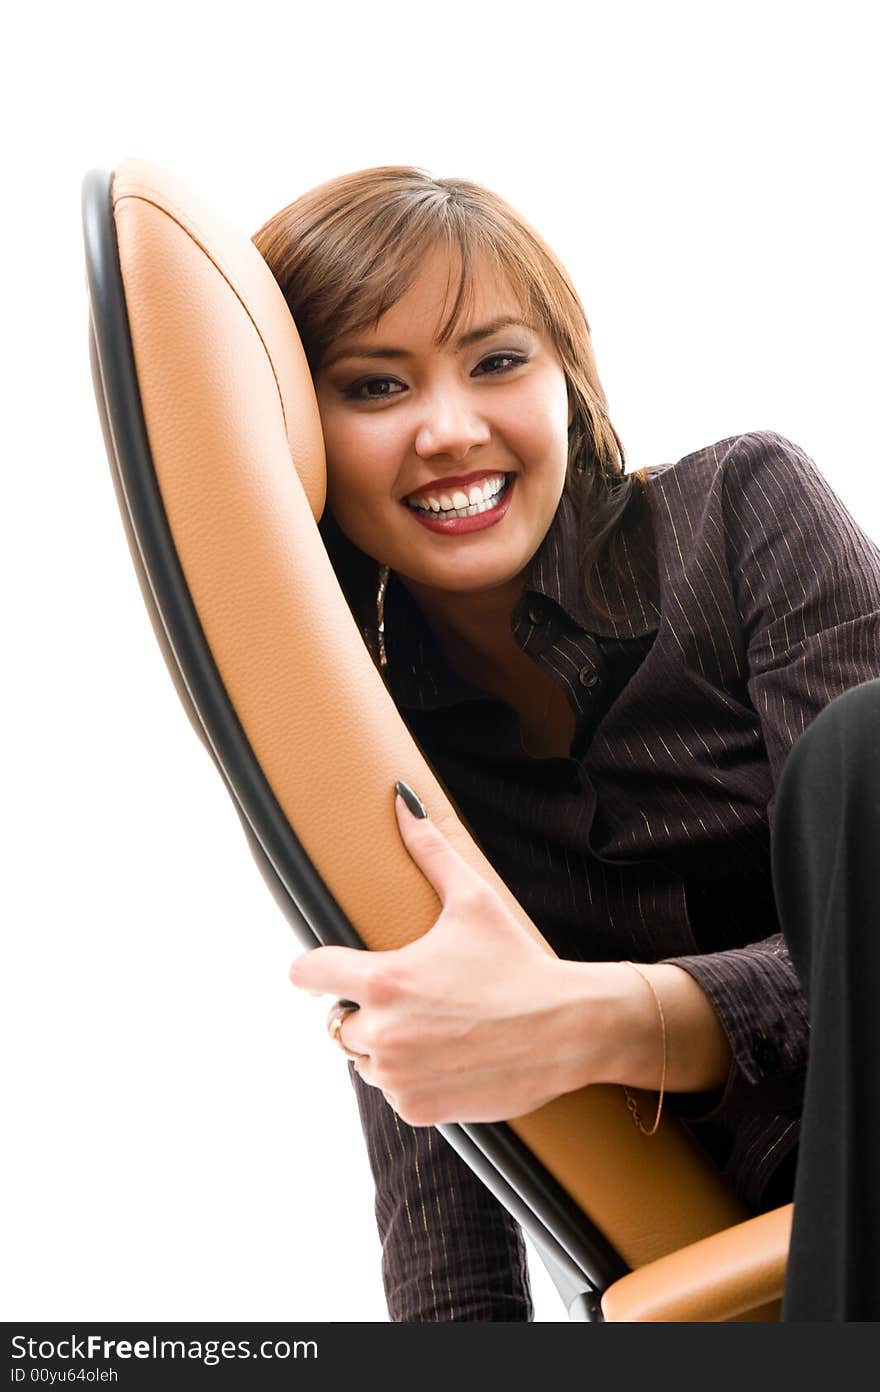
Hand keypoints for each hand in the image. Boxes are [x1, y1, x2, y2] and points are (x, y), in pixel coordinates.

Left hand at [289, 788, 581, 1125]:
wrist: (568, 1029)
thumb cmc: (517, 961)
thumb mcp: (473, 900)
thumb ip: (430, 852)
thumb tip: (403, 800)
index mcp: (384, 980)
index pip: (307, 973)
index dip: (311, 967)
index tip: (318, 968)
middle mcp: (381, 1032)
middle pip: (337, 1019)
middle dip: (364, 1008)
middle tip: (412, 997)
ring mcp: (397, 1075)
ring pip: (364, 1058)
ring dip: (385, 1045)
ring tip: (433, 1026)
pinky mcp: (417, 1107)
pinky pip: (392, 1090)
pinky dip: (410, 1078)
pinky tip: (447, 1056)